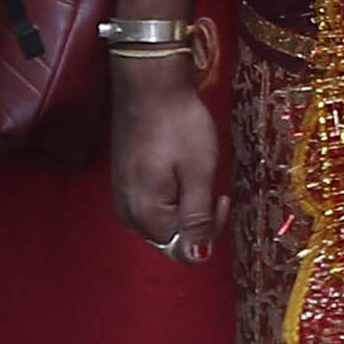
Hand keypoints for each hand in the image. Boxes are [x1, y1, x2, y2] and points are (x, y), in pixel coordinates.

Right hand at [113, 65, 222, 263]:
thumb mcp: (199, 173)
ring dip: (184, 204)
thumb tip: (198, 258)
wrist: (150, 86)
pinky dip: (171, 194)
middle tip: (209, 180)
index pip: (184, 251)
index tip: (222, 199)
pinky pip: (152, 204)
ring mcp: (122, 197)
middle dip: (197, 218)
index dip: (210, 233)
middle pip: (171, 238)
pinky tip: (178, 167)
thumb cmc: (179, 125)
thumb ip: (198, 219)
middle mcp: (127, 212)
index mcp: (145, 214)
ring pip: (163, 221)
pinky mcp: (123, 182)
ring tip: (193, 170)